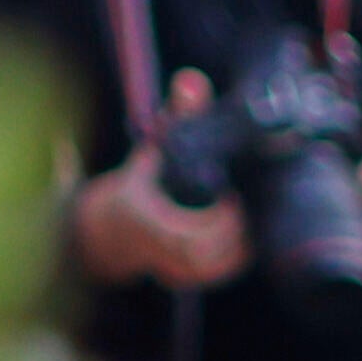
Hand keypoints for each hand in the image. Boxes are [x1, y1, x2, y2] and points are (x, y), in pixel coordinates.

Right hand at [75, 80, 254, 291]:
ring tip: (248, 211)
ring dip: (242, 241)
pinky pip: (222, 271)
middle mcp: (159, 252)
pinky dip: (239, 252)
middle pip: (210, 254)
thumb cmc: (143, 181)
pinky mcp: (188, 279)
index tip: (232, 194)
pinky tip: (246, 228)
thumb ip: (177, 114)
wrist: (112, 227)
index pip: (190, 237)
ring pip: (220, 267)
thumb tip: (192, 80)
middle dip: (235, 229)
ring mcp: (174, 270)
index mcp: (146, 222)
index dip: (219, 221)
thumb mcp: (156, 143)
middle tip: (248, 200)